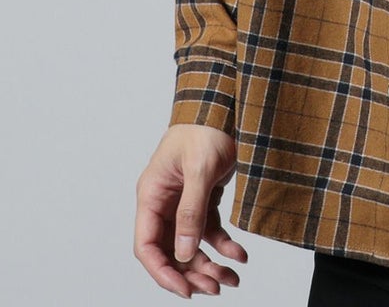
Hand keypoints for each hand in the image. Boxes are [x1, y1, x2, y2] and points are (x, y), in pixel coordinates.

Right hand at [134, 124, 247, 296]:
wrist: (226, 101)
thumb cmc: (206, 126)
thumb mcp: (200, 168)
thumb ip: (191, 211)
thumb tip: (184, 253)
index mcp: (152, 195)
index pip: (148, 246)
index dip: (163, 272)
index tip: (185, 289)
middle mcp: (164, 202)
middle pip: (171, 250)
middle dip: (191, 272)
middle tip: (215, 288)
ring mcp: (184, 201)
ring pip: (191, 245)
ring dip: (209, 264)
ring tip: (232, 279)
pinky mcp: (204, 197)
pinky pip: (210, 229)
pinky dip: (224, 244)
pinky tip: (240, 255)